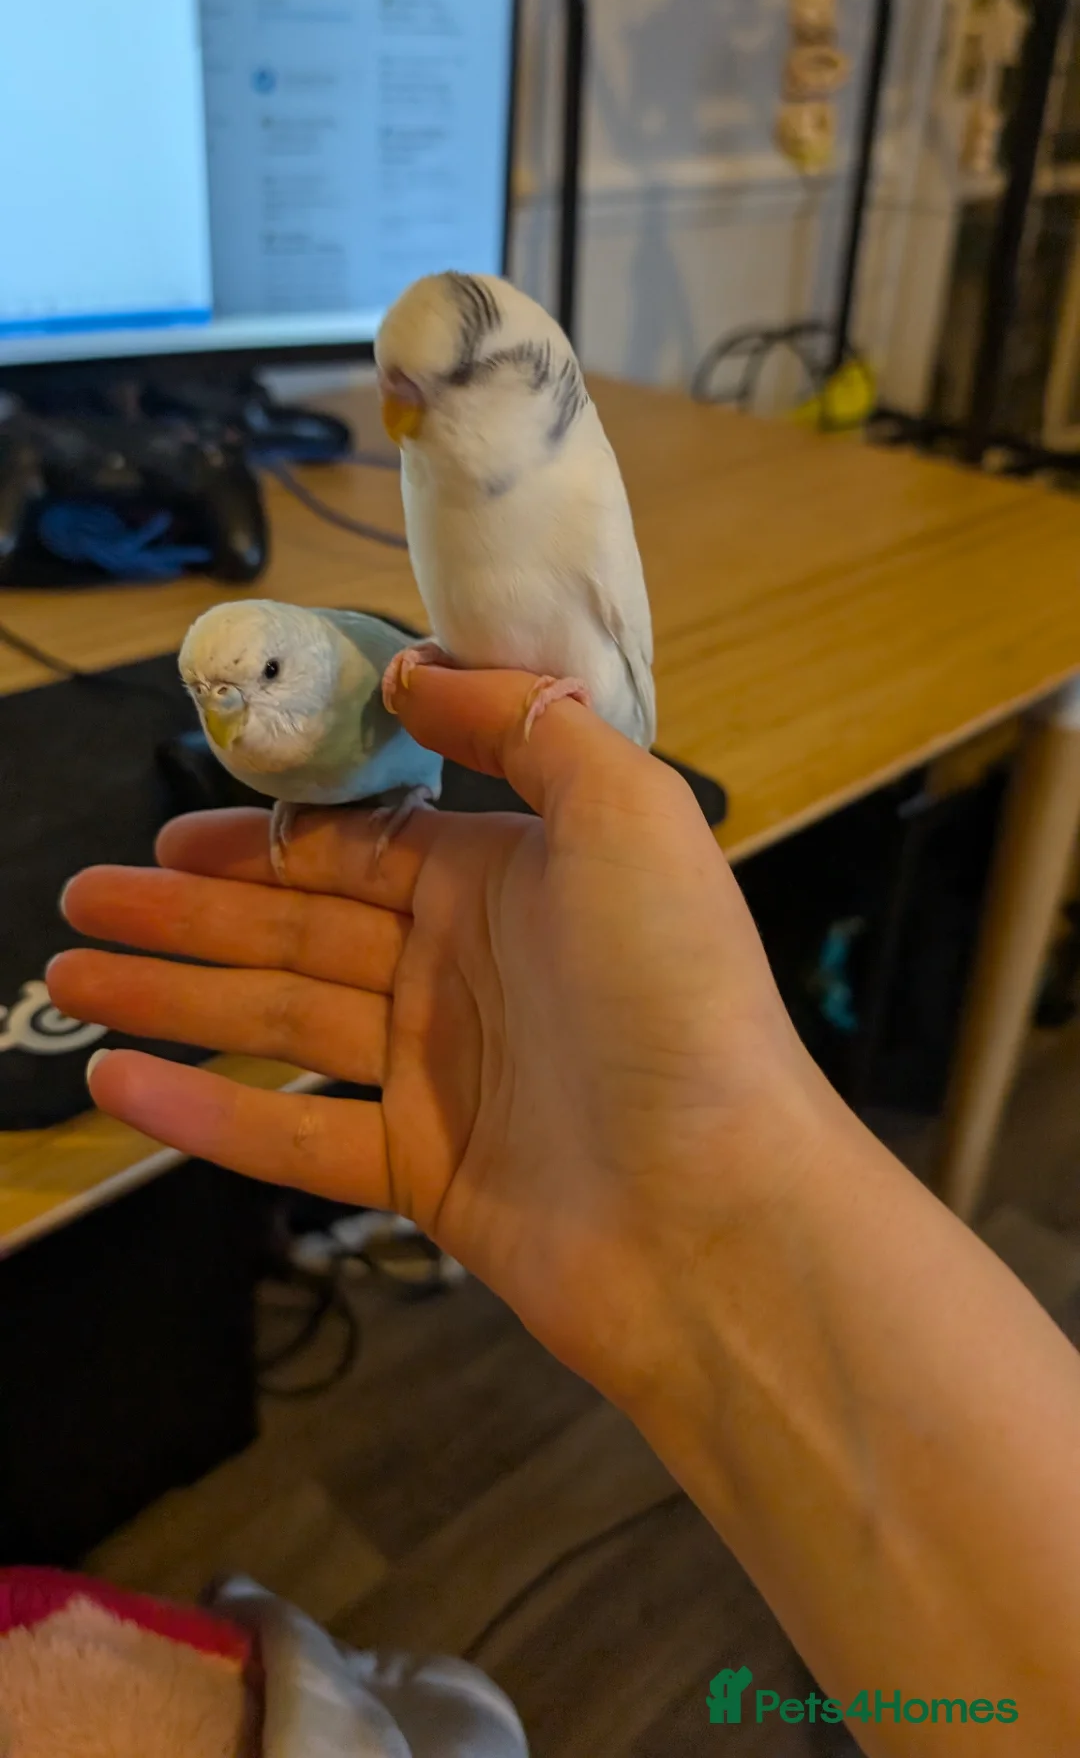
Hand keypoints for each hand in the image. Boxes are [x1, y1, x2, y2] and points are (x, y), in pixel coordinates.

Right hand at [49, 668, 821, 1406]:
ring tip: (66, 978)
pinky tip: (118, 1086)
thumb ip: (521, 721)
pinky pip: (290, 1137)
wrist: (719, 1208)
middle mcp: (469, 969)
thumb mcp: (626, 809)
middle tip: (81, 900)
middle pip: (297, 927)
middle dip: (185, 911)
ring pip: (277, 1021)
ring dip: (170, 997)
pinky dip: (202, 1113)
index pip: (358, 845)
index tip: (171, 832)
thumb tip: (414, 665)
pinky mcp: (423, 1174)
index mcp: (510, 880)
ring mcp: (442, 1076)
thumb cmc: (678, 995)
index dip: (262, 837)